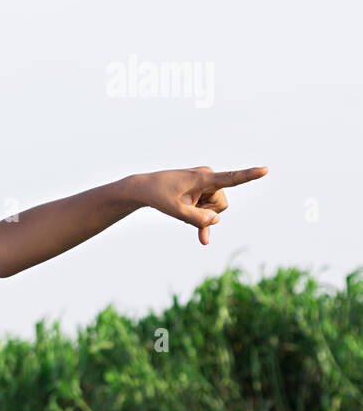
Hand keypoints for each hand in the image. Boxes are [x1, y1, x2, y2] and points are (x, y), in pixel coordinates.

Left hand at [135, 165, 268, 244]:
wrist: (144, 188)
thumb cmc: (160, 197)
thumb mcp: (178, 212)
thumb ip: (198, 219)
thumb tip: (215, 221)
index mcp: (203, 178)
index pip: (230, 178)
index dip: (249, 175)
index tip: (265, 169)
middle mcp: (207, 176)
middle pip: (221, 205)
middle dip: (207, 213)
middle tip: (185, 209)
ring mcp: (205, 182)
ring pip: (215, 207)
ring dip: (201, 213)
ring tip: (183, 207)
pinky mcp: (201, 187)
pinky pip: (209, 207)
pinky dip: (203, 220)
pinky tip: (203, 241)